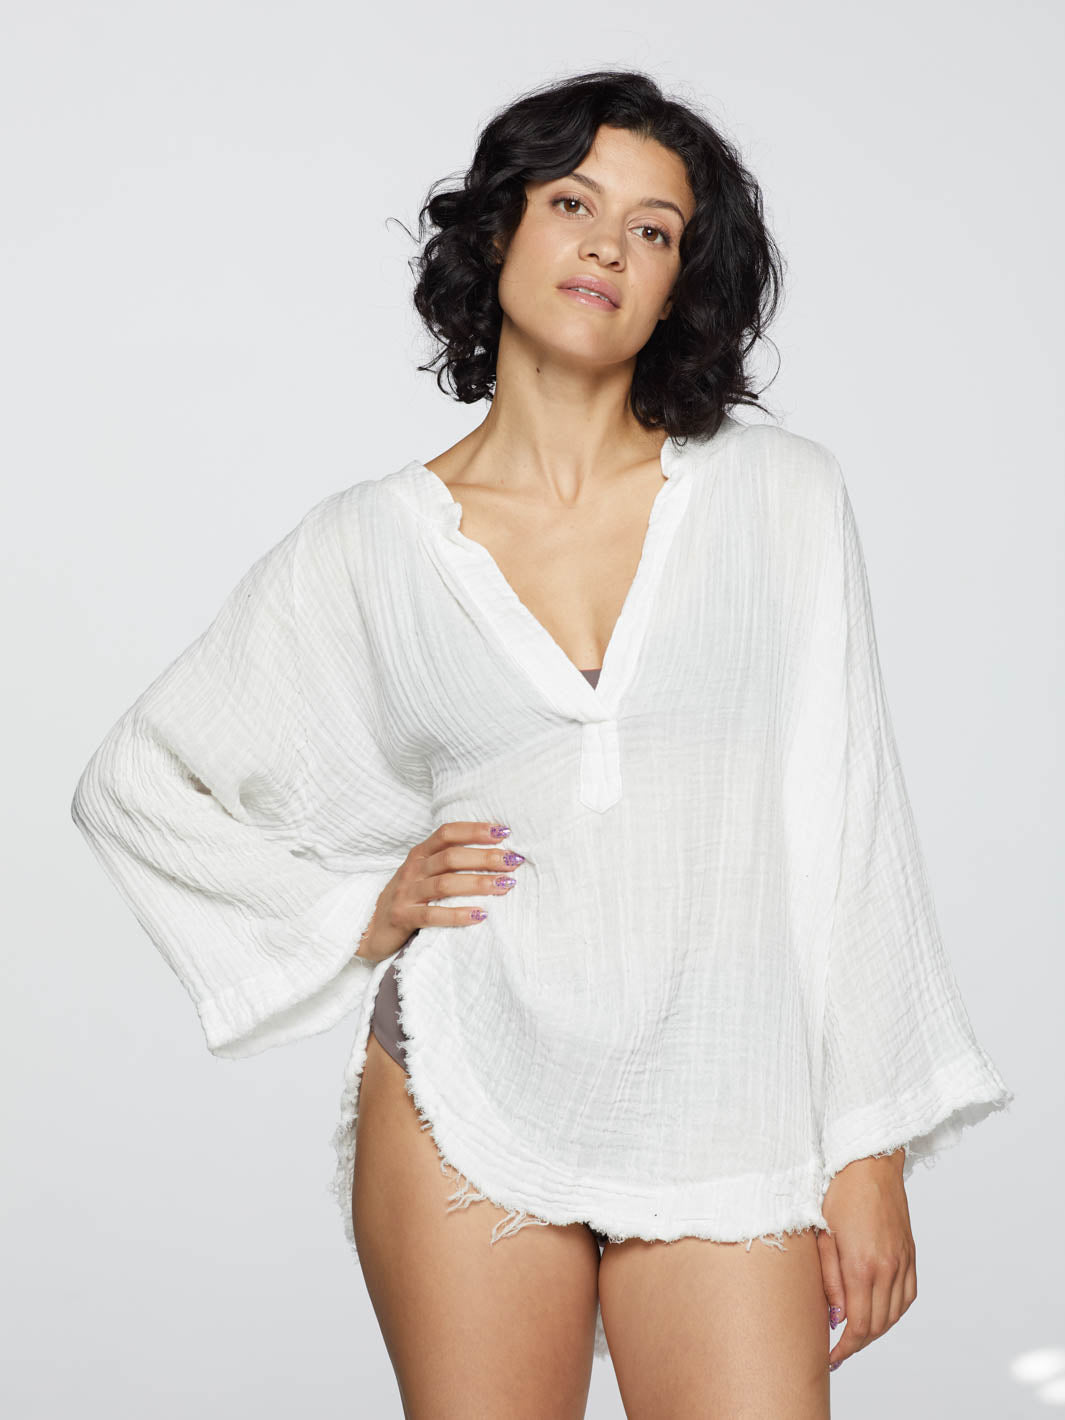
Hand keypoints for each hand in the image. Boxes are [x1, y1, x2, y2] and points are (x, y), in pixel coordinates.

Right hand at [355, 820, 523, 964]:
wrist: (370, 930)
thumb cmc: (408, 899)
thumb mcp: (423, 874)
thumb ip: (448, 863)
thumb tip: (495, 854)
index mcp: (419, 854)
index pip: (447, 833)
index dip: (475, 830)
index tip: (503, 832)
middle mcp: (412, 870)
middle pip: (451, 857)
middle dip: (485, 857)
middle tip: (513, 861)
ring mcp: (405, 894)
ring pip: (445, 884)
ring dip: (478, 883)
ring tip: (505, 885)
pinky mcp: (402, 918)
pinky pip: (432, 915)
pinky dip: (458, 915)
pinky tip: (480, 915)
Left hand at [817, 1147, 916, 1372]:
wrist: (868, 1162)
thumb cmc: (837, 1191)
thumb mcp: (822, 1235)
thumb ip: (830, 1280)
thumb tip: (837, 1317)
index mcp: (862, 1265)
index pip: (858, 1325)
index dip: (845, 1348)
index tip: (831, 1358)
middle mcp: (888, 1268)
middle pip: (878, 1325)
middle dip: (858, 1343)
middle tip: (839, 1350)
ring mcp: (903, 1261)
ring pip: (895, 1314)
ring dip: (876, 1330)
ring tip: (855, 1335)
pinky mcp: (910, 1253)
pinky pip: (908, 1295)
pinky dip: (895, 1311)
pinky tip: (880, 1312)